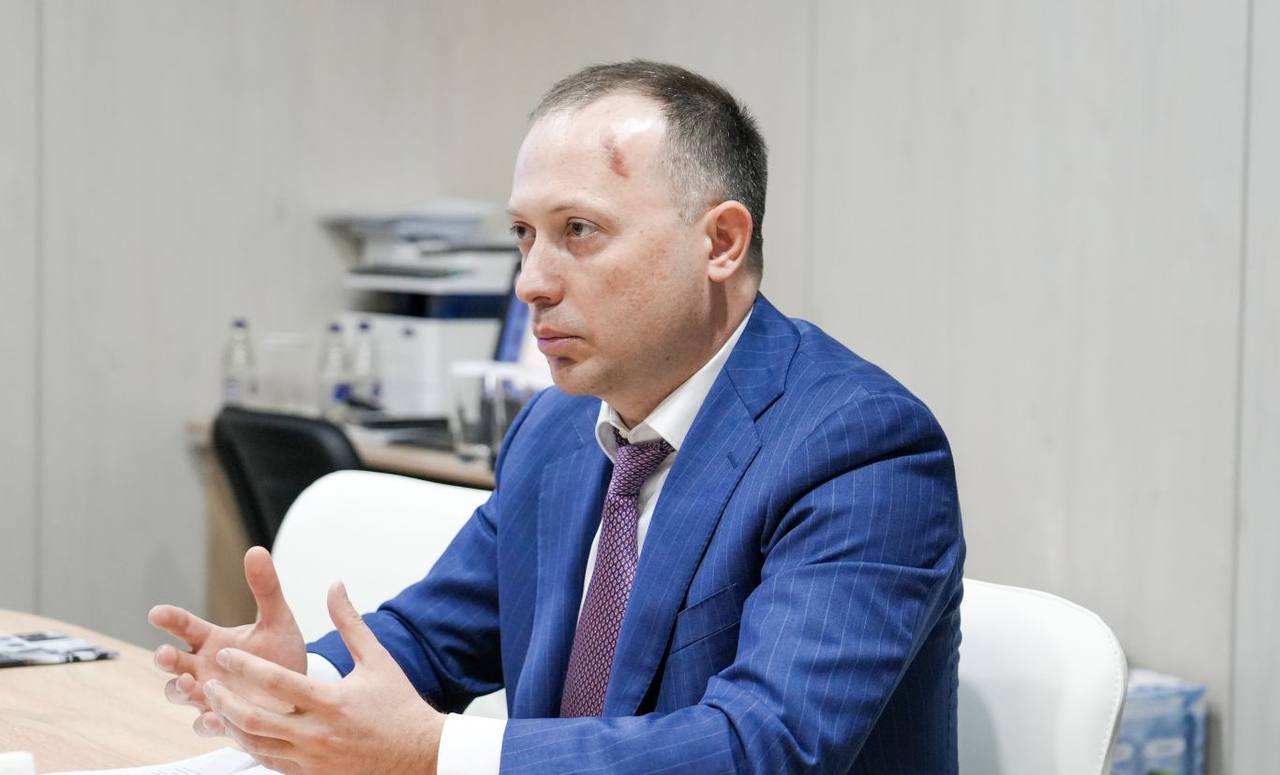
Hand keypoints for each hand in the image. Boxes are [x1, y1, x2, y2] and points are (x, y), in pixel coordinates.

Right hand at [148, 546, 305, 736]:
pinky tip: (215, 719)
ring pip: (179, 694)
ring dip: (180, 690)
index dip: (170, 620)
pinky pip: (204, 724)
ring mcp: (209, 695)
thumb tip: (256, 550)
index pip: (185, 626)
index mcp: (213, 640)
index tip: (157, 613)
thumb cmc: (281, 654)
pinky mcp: (222, 720)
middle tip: (165, 654)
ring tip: (190, 684)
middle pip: (173, 663)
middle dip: (165, 659)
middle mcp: (204, 667)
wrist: (300, 691)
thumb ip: (266, 588)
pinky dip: (206, 722)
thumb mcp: (278, 620)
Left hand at [205, 581, 444, 774]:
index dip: (245, 666)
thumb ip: (349, 622)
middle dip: (225, 701)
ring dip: (231, 727)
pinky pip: (271, 763)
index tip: (225, 653)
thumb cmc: (398, 702)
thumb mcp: (377, 658)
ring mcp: (313, 759)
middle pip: (255, 719)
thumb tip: (335, 586)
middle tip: (209, 684)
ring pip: (257, 746)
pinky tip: (242, 733)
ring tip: (216, 708)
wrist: (418, 753)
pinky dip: (252, 748)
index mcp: (332, 701)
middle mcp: (318, 733)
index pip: (276, 682)